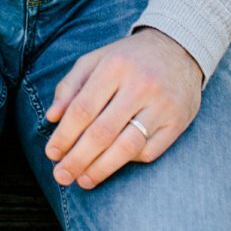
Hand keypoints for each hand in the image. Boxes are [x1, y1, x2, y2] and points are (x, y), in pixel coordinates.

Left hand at [44, 27, 203, 189]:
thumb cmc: (128, 58)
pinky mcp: (178, 123)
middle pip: (103, 132)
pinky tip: (112, 165)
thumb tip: (52, 117)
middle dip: (78, 158)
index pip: (83, 108)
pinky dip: (128, 162)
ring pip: (127, 147)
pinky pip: (149, 152)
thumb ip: (70, 86)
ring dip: (101, 168)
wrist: (178, 49)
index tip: (51, 153)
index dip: (64, 135)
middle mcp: (140, 86)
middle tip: (61, 176)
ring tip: (83, 181)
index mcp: (114, 66)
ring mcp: (162, 106)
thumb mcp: (95, 60)